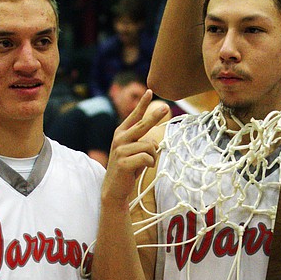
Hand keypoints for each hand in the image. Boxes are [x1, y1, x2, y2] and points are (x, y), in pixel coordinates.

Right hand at [102, 91, 168, 206]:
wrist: (114, 188)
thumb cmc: (128, 168)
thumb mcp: (134, 151)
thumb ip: (141, 141)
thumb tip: (157, 140)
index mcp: (121, 133)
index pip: (134, 116)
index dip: (143, 104)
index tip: (150, 91)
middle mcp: (120, 138)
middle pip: (143, 125)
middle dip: (155, 116)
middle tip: (166, 108)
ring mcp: (120, 149)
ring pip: (149, 146)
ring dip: (152, 157)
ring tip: (144, 164)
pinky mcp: (123, 162)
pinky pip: (147, 158)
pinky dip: (149, 164)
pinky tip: (140, 169)